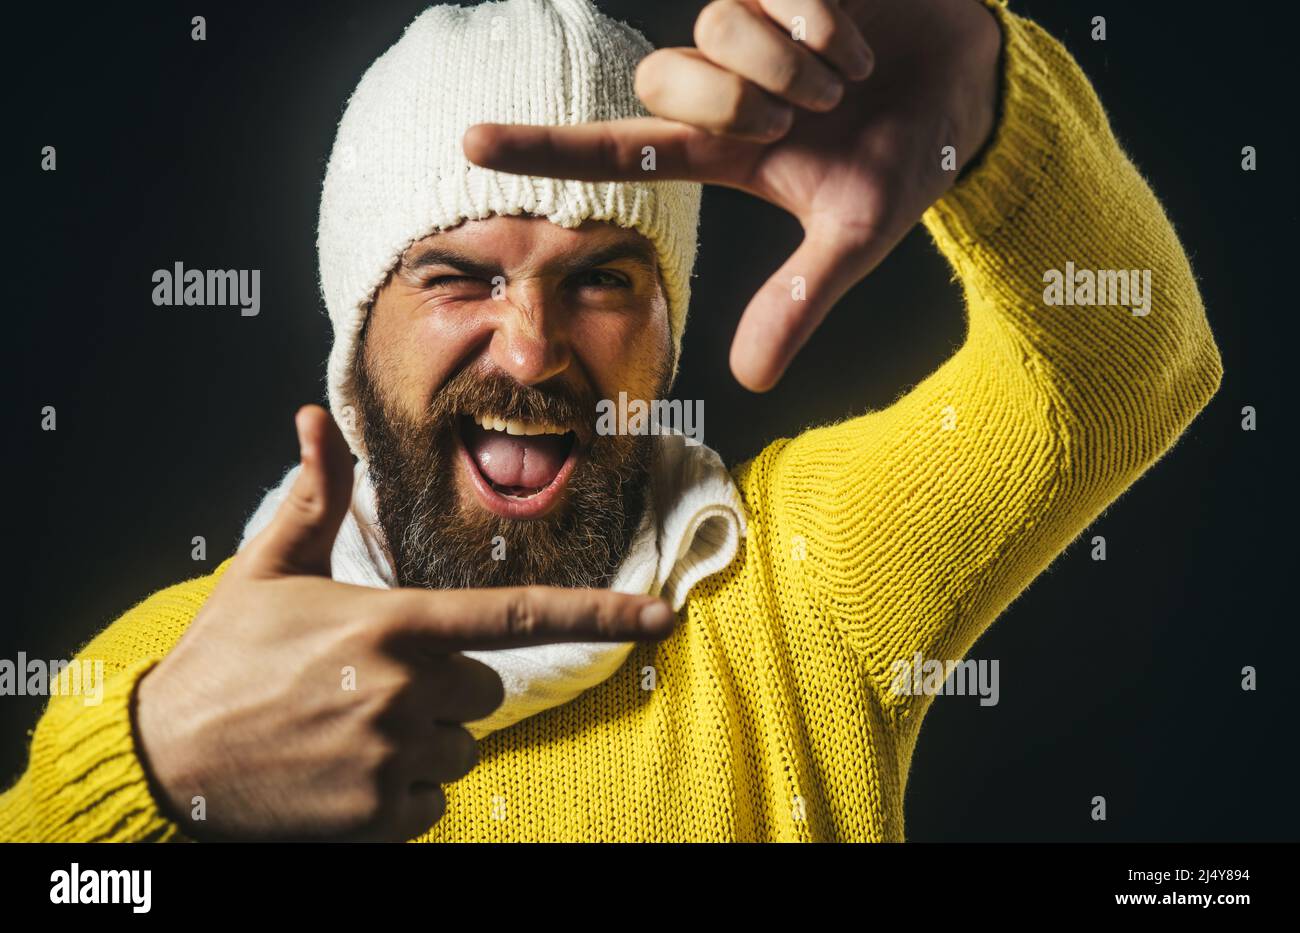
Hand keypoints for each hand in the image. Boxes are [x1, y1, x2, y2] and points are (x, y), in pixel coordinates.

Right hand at [134, 405, 675, 841]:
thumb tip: (314, 417)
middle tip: (368, 685)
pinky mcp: (378, 814)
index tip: (660, 619)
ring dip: (422, 740)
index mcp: (394, 622)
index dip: (598, 615)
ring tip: (347, 728)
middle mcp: (406, 689)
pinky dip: (400, 791)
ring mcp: (394, 756)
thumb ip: (314, 497)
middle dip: (445, 686)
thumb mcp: (268, 569)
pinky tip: (343, 770)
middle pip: (485, 689)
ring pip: (461, 747)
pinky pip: (432, 800)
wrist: (164, 757)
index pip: (518, 616)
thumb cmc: (224, 656)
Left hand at [464, 0, 1001, 390]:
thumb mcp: (855, 237)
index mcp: (725, 152)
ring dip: (788, 63)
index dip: (544, 148)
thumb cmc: (907, 159)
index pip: (617, 148)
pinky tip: (855, 37)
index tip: (468, 145)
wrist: (971, 84)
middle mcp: (722, 87)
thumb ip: (800, 300)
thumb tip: (749, 380)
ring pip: (713, 27)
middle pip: (663, 77)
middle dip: (739, 101)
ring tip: (842, 79)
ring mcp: (751, 29)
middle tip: (804, 118)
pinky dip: (823, 24)